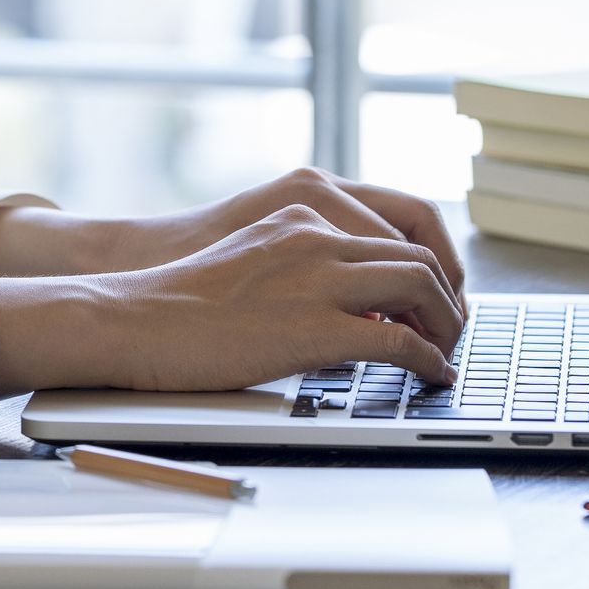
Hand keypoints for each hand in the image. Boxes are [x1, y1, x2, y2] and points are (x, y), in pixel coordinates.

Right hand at [0, 202, 464, 395]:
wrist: (136, 320)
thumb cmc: (181, 303)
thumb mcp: (253, 259)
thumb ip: (302, 265)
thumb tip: (352, 302)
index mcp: (301, 212)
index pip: (398, 221)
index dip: (432, 261)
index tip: (437, 293)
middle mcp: (316, 234)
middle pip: (419, 253)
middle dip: (448, 295)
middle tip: (452, 328)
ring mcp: (316, 278)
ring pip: (420, 286)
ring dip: (446, 323)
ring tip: (447, 352)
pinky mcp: (314, 328)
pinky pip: (398, 340)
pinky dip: (427, 359)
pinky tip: (431, 376)